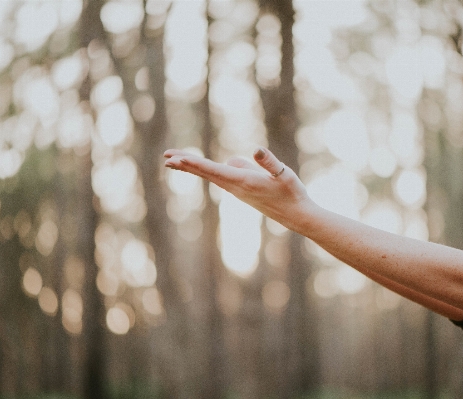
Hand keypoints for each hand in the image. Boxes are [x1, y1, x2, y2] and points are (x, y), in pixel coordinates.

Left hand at [163, 147, 316, 230]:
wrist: (296, 215)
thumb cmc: (292, 193)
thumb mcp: (284, 174)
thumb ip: (269, 162)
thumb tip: (255, 150)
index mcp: (243, 181)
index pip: (214, 170)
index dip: (194, 163)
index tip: (177, 159)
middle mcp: (236, 187)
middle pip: (206, 173)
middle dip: (185, 164)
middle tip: (166, 158)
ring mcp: (237, 190)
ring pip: (211, 175)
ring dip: (192, 167)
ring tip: (174, 160)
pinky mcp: (242, 190)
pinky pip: (219, 176)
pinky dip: (205, 170)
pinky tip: (201, 166)